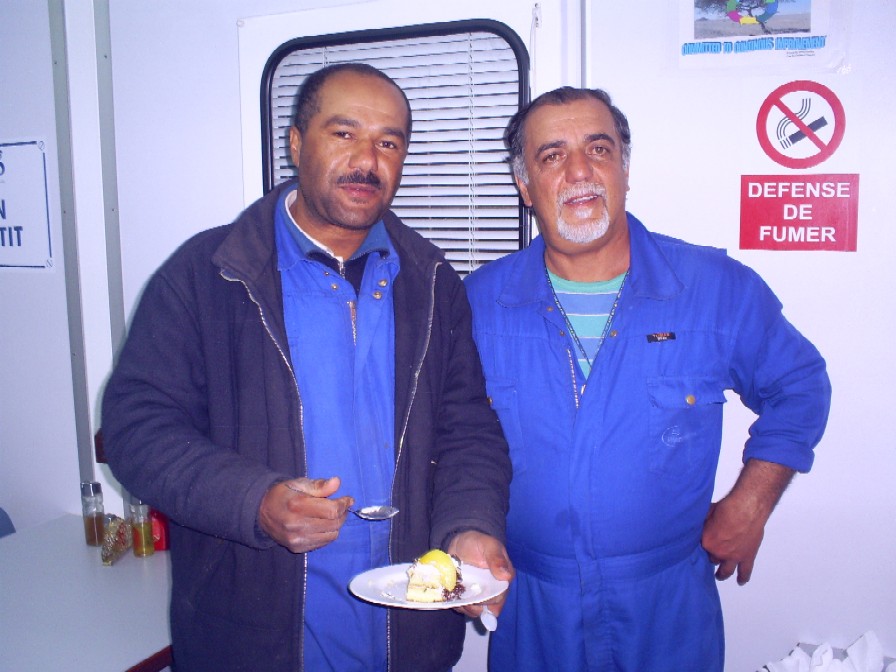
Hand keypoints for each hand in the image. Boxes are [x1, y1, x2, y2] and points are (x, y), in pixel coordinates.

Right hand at [258, 476, 352, 553]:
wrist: (261, 511)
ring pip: (331, 535)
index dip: (344, 504)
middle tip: (341, 506)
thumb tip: (337, 483)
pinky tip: (323, 525)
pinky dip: (327, 534)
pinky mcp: (297, 548)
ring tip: (332, 515)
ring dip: (336, 525)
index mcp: (297, 505)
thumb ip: (319, 485)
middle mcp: (296, 525)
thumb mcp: (299, 483)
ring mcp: (296, 539)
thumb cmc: (284, 494)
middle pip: (333, 524)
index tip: (348, 499)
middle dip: (342, 514)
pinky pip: (322, 543)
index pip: (332, 510)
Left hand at [447, 531, 513, 618]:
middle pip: (488, 608)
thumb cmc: (479, 542)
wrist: (461, 541)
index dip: (489, 601)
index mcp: (503, 579)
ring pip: (475, 610)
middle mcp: (493, 590)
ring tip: (456, 595)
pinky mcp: (467, 596)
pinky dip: (457, 605)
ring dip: (465, 607)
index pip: (499, 598)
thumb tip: (505, 576)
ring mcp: (479, 594)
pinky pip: (464, 608)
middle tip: (463, 597)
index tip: (476, 597)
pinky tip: (451, 595)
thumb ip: (496, 559)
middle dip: (475, 606)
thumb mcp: (489, 546)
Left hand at [701, 459, 793, 584]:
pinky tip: (741, 581)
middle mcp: (718, 553)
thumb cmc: (727, 508)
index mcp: (707, 542)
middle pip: (713, 558)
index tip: (704, 544)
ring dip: (722, 574)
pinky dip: (743, 577)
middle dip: (712, 557)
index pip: (702, 547)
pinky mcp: (747, 556)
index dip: (704, 545)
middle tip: (712, 558)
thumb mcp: (708, 513)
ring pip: (726, 570)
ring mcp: (733, 557)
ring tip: (720, 576)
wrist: (746, 509)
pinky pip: (745, 571)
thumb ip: (704, 523)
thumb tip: (699, 523)